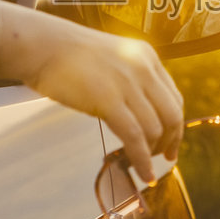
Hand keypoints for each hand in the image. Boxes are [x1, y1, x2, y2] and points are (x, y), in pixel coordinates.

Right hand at [0, 2, 183, 181]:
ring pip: (155, 128)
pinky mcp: (108, 100)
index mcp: (147, 56)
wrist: (43, 45)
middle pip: (171, 114)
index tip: (172, 142)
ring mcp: (127, 84)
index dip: (176, 125)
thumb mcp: (113, 58)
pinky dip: (142, 159)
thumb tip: (139, 112)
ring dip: (152, 153)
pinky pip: (135, 137)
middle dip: (170, 141)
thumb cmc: (69, 54)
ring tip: (145, 167)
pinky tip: (143, 173)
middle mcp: (143, 69)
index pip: (174, 97)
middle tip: (164, 157)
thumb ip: (131, 79)